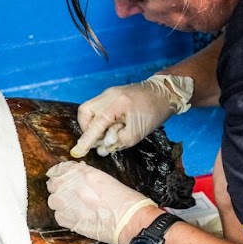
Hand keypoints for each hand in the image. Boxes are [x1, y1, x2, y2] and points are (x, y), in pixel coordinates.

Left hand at [46, 161, 161, 243]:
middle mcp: (70, 185)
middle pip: (53, 184)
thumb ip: (87, 176)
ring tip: (74, 207)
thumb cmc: (124, 200)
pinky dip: (64, 216)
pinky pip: (58, 216)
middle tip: (69, 194)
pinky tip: (76, 217)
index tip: (58, 177)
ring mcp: (66, 203)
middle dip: (59, 188)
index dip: (58, 173)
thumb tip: (78, 177)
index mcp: (81, 172)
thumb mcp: (105, 179)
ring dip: (61, 203)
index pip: (60, 169)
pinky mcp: (67, 220)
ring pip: (53, 201)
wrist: (129, 219)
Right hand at [70, 74, 194, 157]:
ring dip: (92, 123)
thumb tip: (101, 147)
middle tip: (96, 140)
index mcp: (117, 104)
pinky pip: (97, 106)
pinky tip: (109, 125)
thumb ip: (117, 141)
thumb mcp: (137, 134)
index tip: (78, 151)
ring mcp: (109, 92)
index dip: (86, 139)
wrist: (164, 93)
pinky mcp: (112, 93)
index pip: (96, 124)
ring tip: (105, 133)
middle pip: (85, 112)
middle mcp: (109, 95)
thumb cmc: (154, 114)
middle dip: (87, 129)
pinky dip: (99, 118)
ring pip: (89, 108)